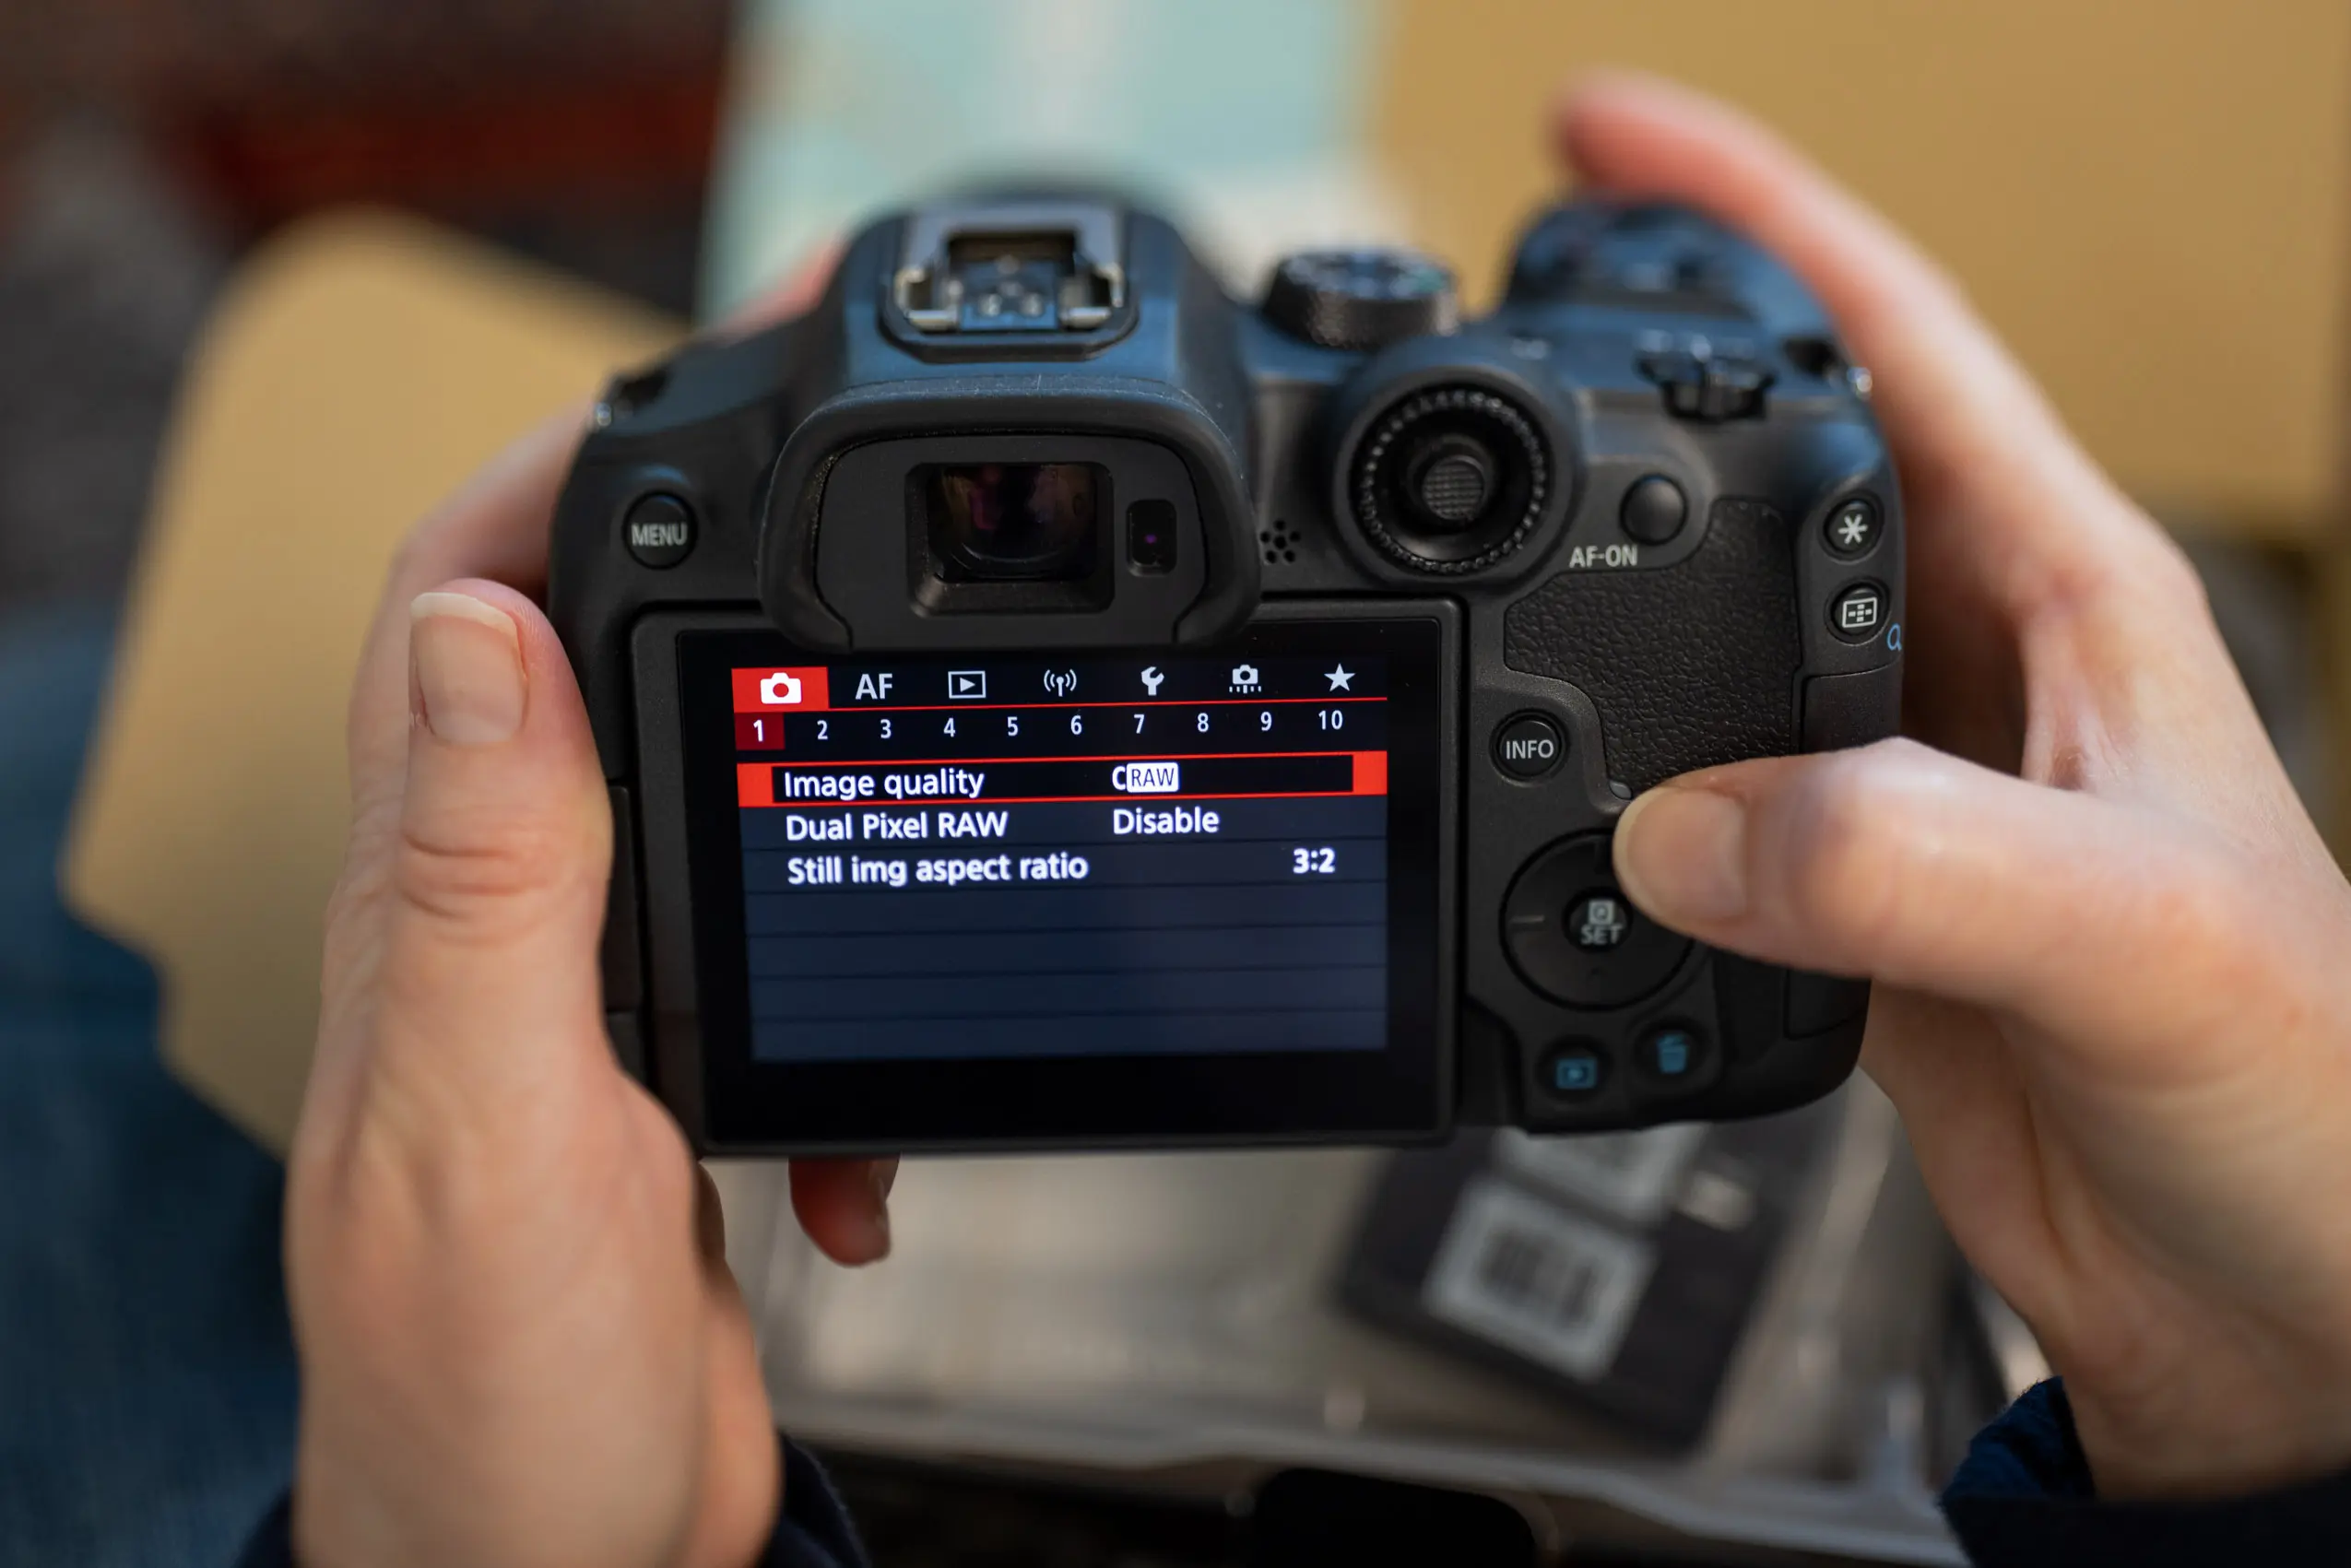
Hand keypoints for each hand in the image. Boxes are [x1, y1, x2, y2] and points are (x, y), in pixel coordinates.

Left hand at [285, 270, 885, 1567]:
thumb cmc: (486, 1393)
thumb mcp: (500, 1129)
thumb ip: (489, 885)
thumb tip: (489, 628)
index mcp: (446, 903)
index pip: (465, 608)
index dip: (566, 465)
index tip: (705, 382)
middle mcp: (506, 925)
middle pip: (601, 658)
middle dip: (730, 557)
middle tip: (862, 491)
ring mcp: (593, 998)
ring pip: (711, 797)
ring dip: (817, 767)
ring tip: (926, 755)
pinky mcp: (676, 1076)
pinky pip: (785, 960)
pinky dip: (864, 1013)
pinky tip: (874, 1135)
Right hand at [1568, 76, 2350, 1498]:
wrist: (2279, 1307)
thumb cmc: (2305, 1098)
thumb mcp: (2126, 940)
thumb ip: (1904, 860)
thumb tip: (1682, 825)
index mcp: (2067, 595)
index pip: (1890, 341)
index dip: (1742, 220)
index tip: (1596, 145)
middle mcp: (1969, 665)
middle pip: (1770, 458)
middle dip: (1633, 368)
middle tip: (1495, 310)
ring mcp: (1893, 784)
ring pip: (1699, 631)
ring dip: (1585, 586)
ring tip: (1467, 546)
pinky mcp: (1837, 902)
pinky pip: (1674, 801)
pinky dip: (1581, 781)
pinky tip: (1524, 784)